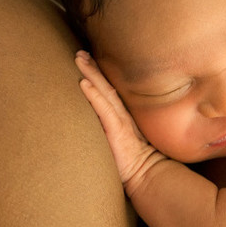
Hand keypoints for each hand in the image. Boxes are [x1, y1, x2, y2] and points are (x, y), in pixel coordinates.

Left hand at [75, 51, 165, 192]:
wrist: (146, 173)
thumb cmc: (130, 162)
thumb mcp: (116, 143)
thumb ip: (106, 133)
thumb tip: (88, 129)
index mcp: (121, 116)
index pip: (107, 91)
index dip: (97, 75)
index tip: (86, 61)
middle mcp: (121, 114)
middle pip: (105, 85)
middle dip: (92, 67)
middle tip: (80, 53)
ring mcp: (120, 120)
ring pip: (104, 91)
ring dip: (91, 74)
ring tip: (79, 60)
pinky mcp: (117, 130)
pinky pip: (104, 109)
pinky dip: (93, 95)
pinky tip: (84, 83)